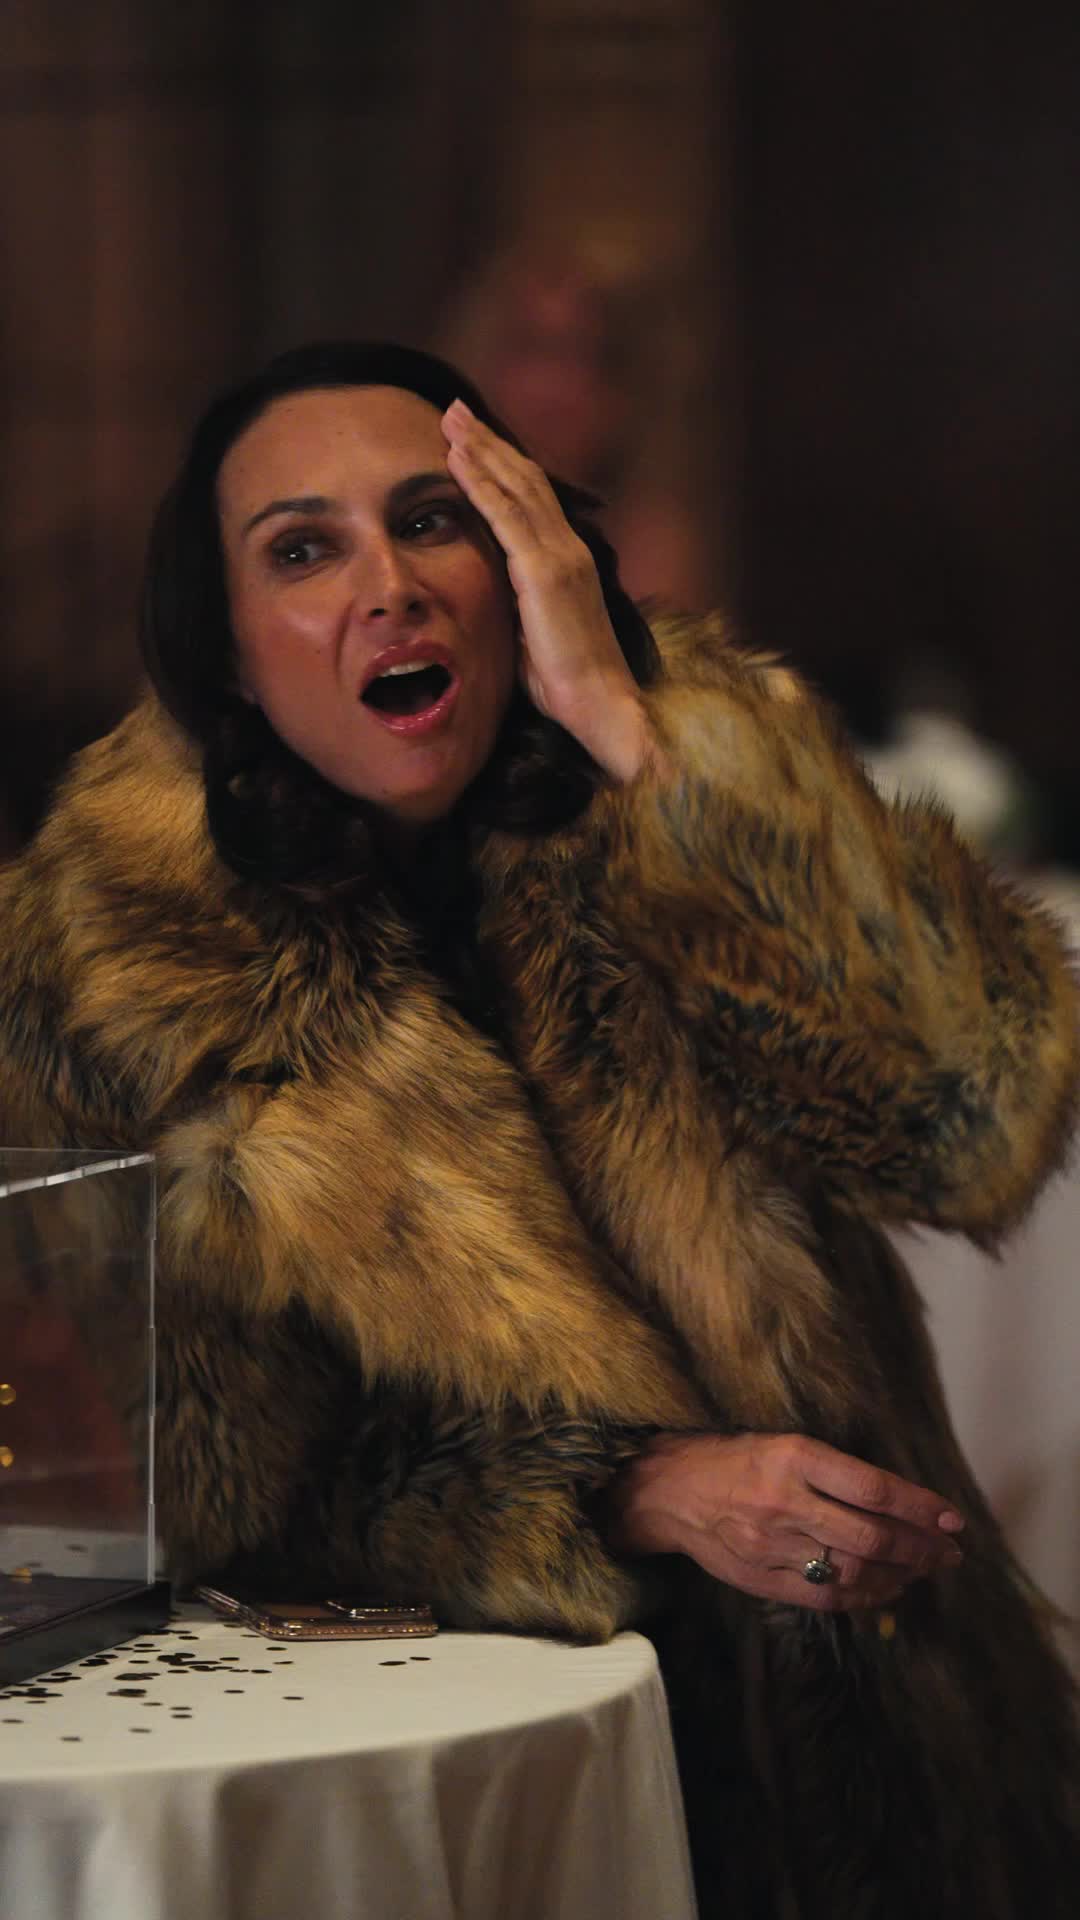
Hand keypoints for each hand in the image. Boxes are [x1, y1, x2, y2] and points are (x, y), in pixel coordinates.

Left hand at [441, 399, 655, 782]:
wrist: (601, 706)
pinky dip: (480, 482)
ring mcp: (559, 557)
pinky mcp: (543, 573)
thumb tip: (491, 599)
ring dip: (480, 449)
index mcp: (569, 561)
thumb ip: (518, 605)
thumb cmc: (569, 685)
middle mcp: (568, 549)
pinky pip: (505, 516)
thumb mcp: (536, 633)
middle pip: (524, 479)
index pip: (533, 499)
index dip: (503, 465)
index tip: (473, 440)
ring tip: (450, 420)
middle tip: (455, 410)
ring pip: (515, 486)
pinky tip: (457, 458)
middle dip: (488, 442)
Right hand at [604, 1431, 965, 1612]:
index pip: (874, 1488)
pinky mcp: (761, 1579)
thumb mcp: (784, 1444)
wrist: (668, 1490)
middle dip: (921, 1549)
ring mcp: (771, 1546)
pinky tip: (886, 1589)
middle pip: (871, 1537)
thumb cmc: (734, 1459)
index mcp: (794, 1457)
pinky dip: (865, 1597)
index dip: (920, 1508)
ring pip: (853, 1572)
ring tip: (923, 1570)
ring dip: (900, 1576)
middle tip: (949, 1553)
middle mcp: (785, 1502)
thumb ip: (836, 1473)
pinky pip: (825, 1596)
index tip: (952, 1520)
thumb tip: (899, 1502)